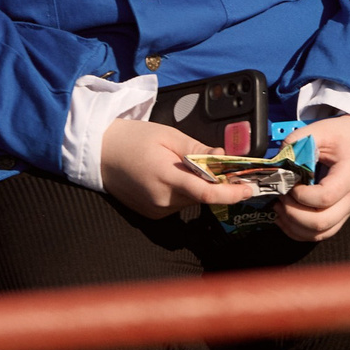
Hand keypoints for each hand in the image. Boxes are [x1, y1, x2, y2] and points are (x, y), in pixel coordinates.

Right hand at [98, 119, 256, 218]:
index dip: (232, 193)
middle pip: (202, 196)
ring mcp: (155, 210)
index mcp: (166, 177)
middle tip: (223, 165)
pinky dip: (184, 191)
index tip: (249, 188)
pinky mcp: (151, 214)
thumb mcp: (169, 136)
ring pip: (191, 200)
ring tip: (184, 164)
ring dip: (198, 186)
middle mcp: (161, 200)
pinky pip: (178, 204)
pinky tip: (172, 175)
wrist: (99, 152)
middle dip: (216, 183)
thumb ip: (198, 150)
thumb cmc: (134, 138)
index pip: (206, 193)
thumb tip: (224, 158)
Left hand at [273, 115, 349, 241]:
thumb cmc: (345, 137)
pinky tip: (285, 218)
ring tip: (280, 208)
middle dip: (293, 214)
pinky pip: (320, 234)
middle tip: (282, 197)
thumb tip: (275, 163)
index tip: (291, 182)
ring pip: (320, 233)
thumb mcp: (322, 130)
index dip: (301, 195)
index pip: (325, 197)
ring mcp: (346, 210)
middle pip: (321, 223)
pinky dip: (299, 232)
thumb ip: (296, 142)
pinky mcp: (339, 215)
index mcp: (349, 175)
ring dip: (294, 226)